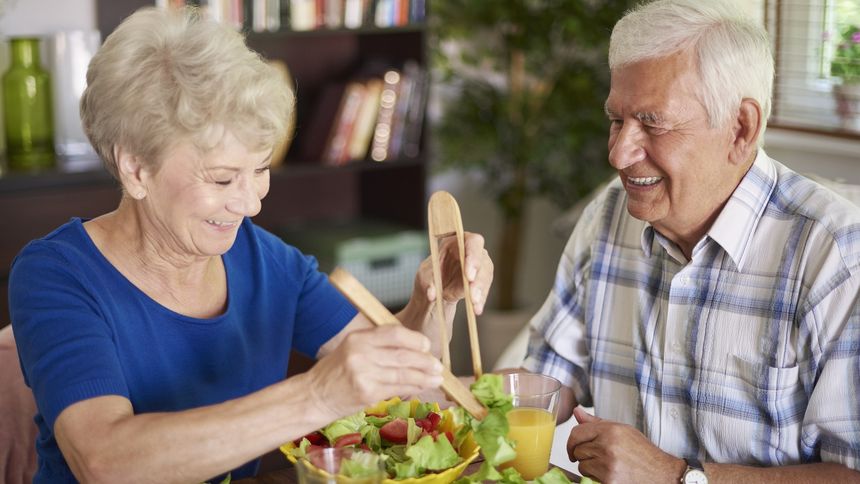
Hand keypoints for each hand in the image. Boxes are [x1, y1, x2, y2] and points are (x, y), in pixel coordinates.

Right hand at [305, 325, 443, 418]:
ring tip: (437, 378)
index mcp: (358, 338)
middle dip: (425, 361)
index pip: (394, 333)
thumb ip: (377, 345)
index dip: (415, 339)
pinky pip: (398, 388)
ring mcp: (364, 374)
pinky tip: (422, 387)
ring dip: (424, 377)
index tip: (426, 346)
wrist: (314, 396)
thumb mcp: (351, 348)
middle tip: (437, 365)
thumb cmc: (335, 372)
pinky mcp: (367, 393)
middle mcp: (361, 353)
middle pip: (403, 354)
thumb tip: (412, 347)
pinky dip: (414, 388)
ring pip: (404, 373)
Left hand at [414, 232, 493, 313]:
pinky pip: (484, 290)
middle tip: (472, 293)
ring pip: (485, 276)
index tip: (469, 274)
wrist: (435, 291)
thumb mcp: (424, 277)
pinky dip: (480, 300)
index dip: (473, 255)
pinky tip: (477, 309)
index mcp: (457, 241)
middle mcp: (472, 252)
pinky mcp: (481, 281)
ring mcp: (479, 266)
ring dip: (480, 291)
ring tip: (474, 304)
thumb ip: (428, 283)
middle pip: (482, 260)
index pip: (471, 242)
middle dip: (478, 278)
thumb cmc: (430, 276)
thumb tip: (432, 294)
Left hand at [567, 407, 685, 483]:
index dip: (572, 442)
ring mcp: (607, 464)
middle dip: (584, 455)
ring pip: (582, 466)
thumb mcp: (623, 431)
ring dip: (590, 468)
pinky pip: (589, 478)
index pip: (577, 432)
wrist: (663, 474)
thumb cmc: (644, 453)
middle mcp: (608, 446)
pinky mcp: (609, 481)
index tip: (574, 448)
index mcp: (610, 430)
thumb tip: (577, 412)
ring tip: (607, 466)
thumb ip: (596, 423)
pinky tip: (610, 475)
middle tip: (599, 458)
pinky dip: (595, 478)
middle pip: (578, 450)